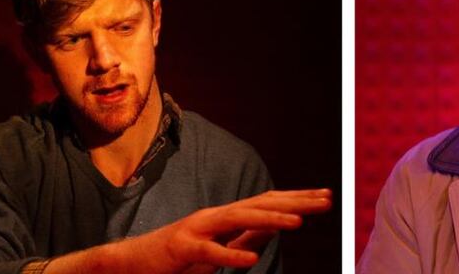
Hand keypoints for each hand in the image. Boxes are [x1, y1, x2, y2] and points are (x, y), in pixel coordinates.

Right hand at [160, 188, 332, 271]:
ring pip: (239, 219)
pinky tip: (251, 260)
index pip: (269, 201)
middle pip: (261, 203)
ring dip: (270, 219)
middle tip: (327, 200)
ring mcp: (198, 228)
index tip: (326, 196)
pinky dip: (230, 255)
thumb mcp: (218, 247)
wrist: (132, 262)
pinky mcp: (181, 249)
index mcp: (227, 215)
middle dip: (296, 201)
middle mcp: (216, 215)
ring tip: (298, 221)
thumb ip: (244, 237)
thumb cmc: (178, 257)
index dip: (297, 198)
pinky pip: (209, 253)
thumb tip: (273, 226)